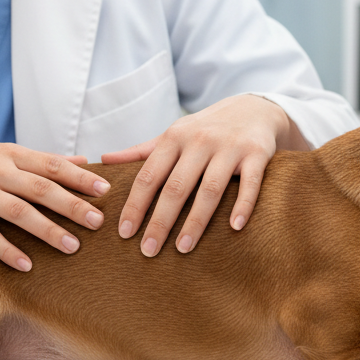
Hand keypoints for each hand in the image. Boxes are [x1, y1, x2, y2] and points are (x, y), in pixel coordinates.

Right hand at [0, 143, 110, 270]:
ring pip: (18, 212)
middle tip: (99, 223)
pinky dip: (7, 251)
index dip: (80, 178)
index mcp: (10, 155)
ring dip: (48, 230)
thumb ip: (43, 161)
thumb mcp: (5, 156)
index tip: (106, 191)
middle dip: (73, 205)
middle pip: (41, 188)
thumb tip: (85, 162)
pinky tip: (27, 265)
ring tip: (73, 247)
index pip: (52, 165)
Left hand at [101, 94, 306, 255]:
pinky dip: (243, 205)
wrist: (253, 108)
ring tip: (182, 249)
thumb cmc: (205, 128)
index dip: (135, 205)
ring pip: (210, 190)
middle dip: (160, 221)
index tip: (124, 233)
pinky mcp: (257, 154)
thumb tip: (103, 159)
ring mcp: (229, 147)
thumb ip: (141, 150)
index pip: (149, 176)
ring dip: (196, 221)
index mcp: (175, 138)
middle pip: (176, 187)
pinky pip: (249, 184)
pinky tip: (235, 228)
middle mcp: (200, 141)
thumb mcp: (173, 134)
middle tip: (148, 251)